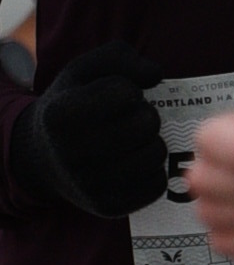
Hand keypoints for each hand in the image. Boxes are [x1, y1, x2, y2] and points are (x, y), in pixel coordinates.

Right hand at [13, 43, 168, 213]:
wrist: (45, 156)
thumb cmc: (74, 103)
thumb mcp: (85, 69)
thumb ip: (122, 57)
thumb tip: (156, 75)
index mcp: (60, 115)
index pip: (124, 92)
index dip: (128, 89)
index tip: (115, 96)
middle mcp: (70, 154)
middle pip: (145, 124)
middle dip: (146, 114)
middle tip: (131, 118)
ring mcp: (88, 186)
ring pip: (155, 155)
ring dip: (153, 141)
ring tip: (134, 139)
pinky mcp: (108, 207)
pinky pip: (157, 184)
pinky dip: (154, 170)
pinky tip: (135, 161)